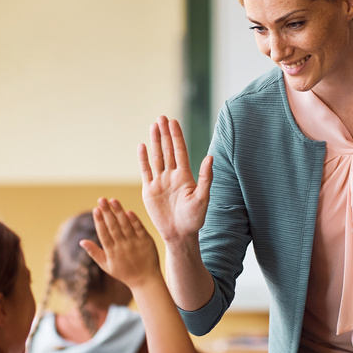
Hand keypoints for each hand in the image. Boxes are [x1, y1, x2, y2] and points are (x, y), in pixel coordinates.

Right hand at [80, 198, 162, 290]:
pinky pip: (139, 228)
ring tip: (113, 200)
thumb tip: (81, 241)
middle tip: (101, 199)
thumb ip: (94, 252)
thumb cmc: (124, 273)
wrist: (145, 281)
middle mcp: (123, 247)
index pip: (104, 234)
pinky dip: (134, 220)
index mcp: (112, 252)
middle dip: (107, 212)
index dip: (99, 221)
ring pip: (125, 225)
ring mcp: (135, 243)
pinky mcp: (146, 241)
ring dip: (119, 212)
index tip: (95, 209)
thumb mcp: (106, 266)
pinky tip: (128, 211)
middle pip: (113, 226)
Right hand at [139, 116, 212, 243]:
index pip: (180, 151)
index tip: (173, 121)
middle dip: (165, 134)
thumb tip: (210, 157)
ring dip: (155, 142)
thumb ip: (205, 177)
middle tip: (161, 117)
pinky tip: (142, 146)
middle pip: (167, 150)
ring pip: (157, 157)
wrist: (179, 235)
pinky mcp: (149, 191)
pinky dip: (143, 159)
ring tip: (153, 126)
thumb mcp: (203, 198)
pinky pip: (145, 171)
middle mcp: (172, 176)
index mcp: (185, 176)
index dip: (176, 136)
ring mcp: (160, 182)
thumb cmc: (195, 219)